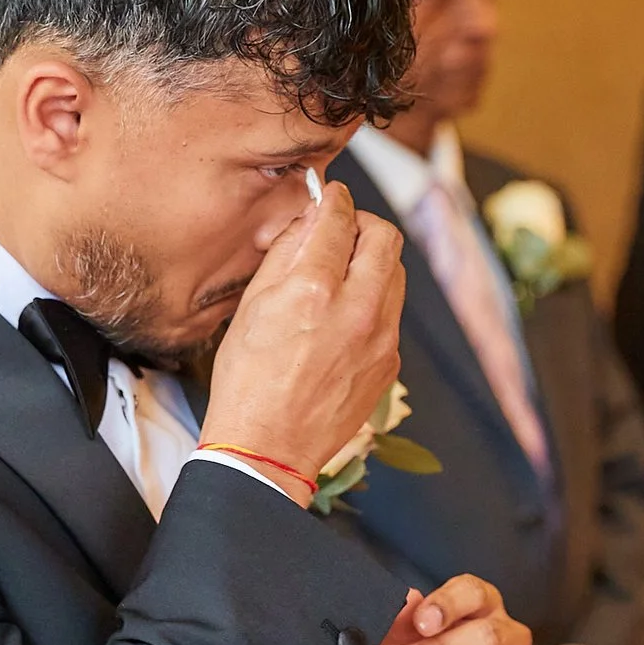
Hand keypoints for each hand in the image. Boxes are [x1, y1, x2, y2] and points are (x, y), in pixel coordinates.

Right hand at [204, 180, 404, 503]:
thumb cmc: (247, 380)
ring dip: (373, 263)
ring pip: (396, 274)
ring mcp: (380, 339)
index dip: (334, 200)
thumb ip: (286, 254)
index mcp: (313, 291)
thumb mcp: (252, 306)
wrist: (268, 447)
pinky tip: (344, 320)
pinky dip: (373, 302)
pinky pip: (392, 314)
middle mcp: (356, 311)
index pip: (339, 220)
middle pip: (386, 238)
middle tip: (343, 233)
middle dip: (364, 226)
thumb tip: (311, 218)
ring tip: (343, 276)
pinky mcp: (390, 362)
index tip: (330, 197)